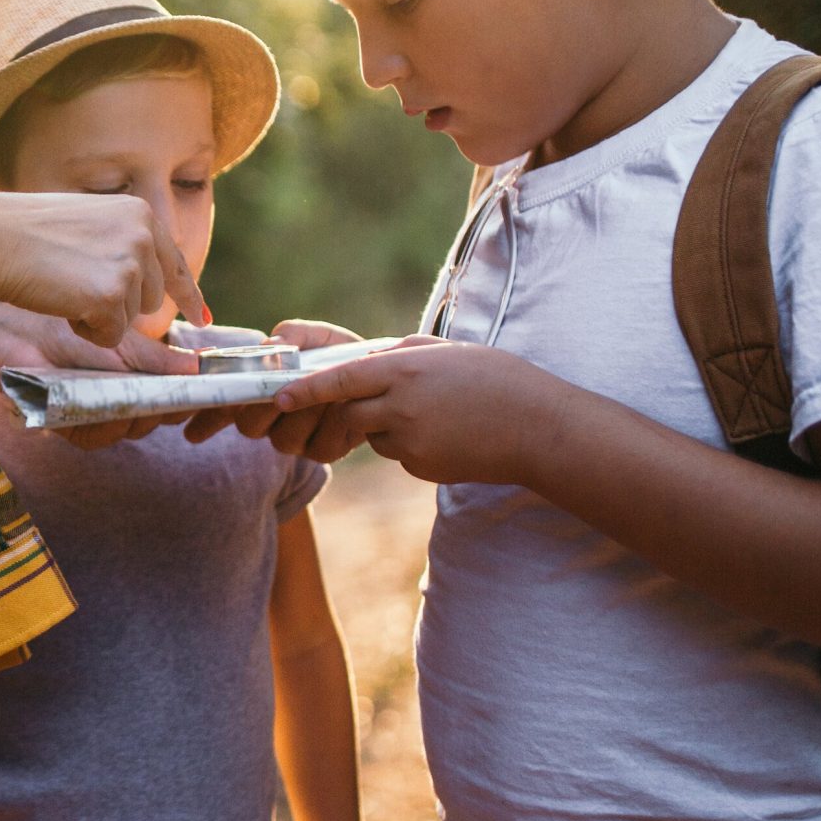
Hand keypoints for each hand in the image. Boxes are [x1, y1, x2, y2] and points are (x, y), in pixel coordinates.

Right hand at [0, 192, 206, 348]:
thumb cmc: (26, 231)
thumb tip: (146, 276)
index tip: (201, 317)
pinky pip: (110, 335)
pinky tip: (61, 303)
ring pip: (130, 319)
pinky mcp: (112, 296)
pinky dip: (85, 330)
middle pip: (151, 299)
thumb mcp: (89, 222)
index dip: (188, 294)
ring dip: (99, 316)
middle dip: (118, 306)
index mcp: (140, 214)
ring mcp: (131, 266)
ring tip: (63, 287)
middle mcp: (144, 236)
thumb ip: (122, 243)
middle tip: (74, 286)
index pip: (175, 262)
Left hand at [0, 302, 200, 449]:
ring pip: (130, 430)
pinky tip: (95, 407)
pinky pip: (98, 437)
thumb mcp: (120, 340)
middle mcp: (121, 395)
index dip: (187, 398)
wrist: (12, 334)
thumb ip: (158, 360)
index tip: (201, 393)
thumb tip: (200, 369)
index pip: (172, 394)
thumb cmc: (64, 327)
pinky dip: (101, 424)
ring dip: (130, 415)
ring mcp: (98, 412)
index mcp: (137, 372)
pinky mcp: (72, 427)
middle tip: (156, 394)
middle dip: (160, 409)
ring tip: (119, 393)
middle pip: (156, 417)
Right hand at [183, 320, 364, 450]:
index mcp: (256, 392)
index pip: (219, 409)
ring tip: (329, 392)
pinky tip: (345, 407)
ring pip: (283, 439)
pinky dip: (334, 423)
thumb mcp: (318, 335)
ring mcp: (294, 439)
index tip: (191, 430)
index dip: (203, 420)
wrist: (379, 372)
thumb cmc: (339, 353)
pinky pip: (318, 446)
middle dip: (268, 407)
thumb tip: (274, 342)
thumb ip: (295, 333)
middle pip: (249, 426)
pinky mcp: (322, 451)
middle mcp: (268, 420)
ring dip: (307, 413)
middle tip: (284, 389)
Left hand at [268, 338, 573, 483]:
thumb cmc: (498, 380)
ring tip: (435, 415)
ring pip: (375, 436)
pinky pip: (400, 455)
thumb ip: (401, 356)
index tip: (280, 396)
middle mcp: (402, 407)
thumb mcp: (447, 353)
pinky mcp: (423, 467)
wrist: (540, 428)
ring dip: (387, 427)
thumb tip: (365, 360)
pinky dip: (412, 445)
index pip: (340, 380)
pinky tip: (449, 435)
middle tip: (375, 405)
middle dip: (351, 411)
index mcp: (405, 370)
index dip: (306, 390)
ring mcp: (412, 442)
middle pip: (349, 413)